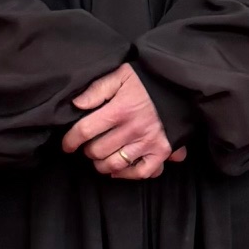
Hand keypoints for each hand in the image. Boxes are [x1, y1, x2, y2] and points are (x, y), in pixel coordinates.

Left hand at [63, 65, 187, 179]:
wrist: (181, 85)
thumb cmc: (149, 80)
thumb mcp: (122, 74)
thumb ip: (98, 88)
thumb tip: (77, 104)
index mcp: (120, 109)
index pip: (85, 131)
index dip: (70, 141)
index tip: (67, 145)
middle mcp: (133, 129)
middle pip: (97, 151)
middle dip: (87, 151)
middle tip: (88, 146)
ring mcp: (148, 142)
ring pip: (115, 164)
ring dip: (102, 164)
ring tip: (99, 158)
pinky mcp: (162, 151)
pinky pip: (142, 172)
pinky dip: (127, 175)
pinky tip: (118, 170)